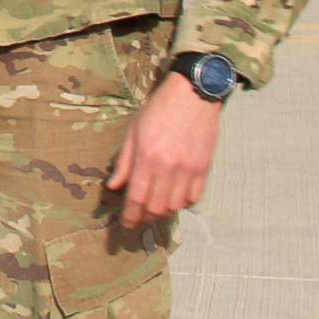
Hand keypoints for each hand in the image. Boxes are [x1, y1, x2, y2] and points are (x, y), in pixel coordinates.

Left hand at [107, 72, 223, 229]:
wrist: (193, 94)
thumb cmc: (159, 109)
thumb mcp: (133, 132)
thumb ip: (124, 162)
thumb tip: (113, 186)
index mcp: (147, 158)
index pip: (136, 198)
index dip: (130, 216)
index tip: (126, 224)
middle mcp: (169, 168)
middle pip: (156, 207)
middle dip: (145, 217)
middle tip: (139, 217)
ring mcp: (189, 169)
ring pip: (176, 206)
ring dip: (164, 211)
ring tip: (156, 207)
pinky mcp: (205, 168)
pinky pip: (195, 197)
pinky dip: (184, 203)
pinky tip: (176, 198)